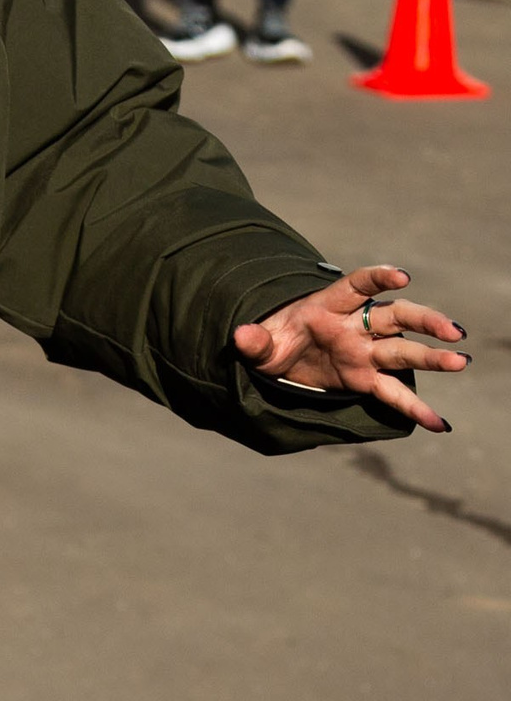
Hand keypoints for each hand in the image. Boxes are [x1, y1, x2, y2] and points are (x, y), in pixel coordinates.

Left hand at [231, 265, 468, 432]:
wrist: (275, 357)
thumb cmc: (272, 340)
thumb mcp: (258, 341)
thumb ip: (255, 339)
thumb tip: (240, 336)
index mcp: (327, 306)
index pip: (356, 286)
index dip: (378, 278)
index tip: (401, 276)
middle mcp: (353, 327)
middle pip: (394, 317)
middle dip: (423, 320)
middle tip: (452, 330)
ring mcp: (364, 353)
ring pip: (403, 351)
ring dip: (432, 357)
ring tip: (460, 362)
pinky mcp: (366, 379)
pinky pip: (394, 393)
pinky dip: (415, 408)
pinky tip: (439, 424)